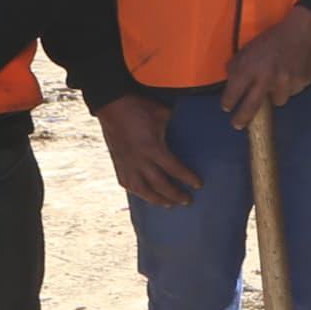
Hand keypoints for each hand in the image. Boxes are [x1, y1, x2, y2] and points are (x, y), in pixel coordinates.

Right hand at [97, 94, 202, 209]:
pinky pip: (127, 184)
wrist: (112, 105)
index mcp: (152, 148)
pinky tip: (145, 195)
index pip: (174, 169)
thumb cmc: (139, 107)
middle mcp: (139, 161)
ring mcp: (126, 164)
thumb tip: (186, 132)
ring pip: (142, 190)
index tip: (198, 185)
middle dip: (175, 194)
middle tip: (187, 201)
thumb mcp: (163, 114)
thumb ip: (174, 127)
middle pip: (159, 185)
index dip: (187, 178)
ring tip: (168, 204)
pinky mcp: (117, 163)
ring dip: (156, 199)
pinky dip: (138, 192)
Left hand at [215, 6, 310, 127]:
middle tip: (237, 125)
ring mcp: (286, 83)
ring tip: (277, 82)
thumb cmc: (273, 39)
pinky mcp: (301, 84)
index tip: (227, 107)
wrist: (303, 32)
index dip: (228, 102)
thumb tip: (230, 82)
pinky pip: (292, 92)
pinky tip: (291, 74)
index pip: (234, 92)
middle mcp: (267, 78)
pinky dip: (290, 87)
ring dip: (275, 95)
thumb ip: (238, 65)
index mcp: (251, 67)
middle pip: (251, 107)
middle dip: (241, 118)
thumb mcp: (249, 48)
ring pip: (278, 101)